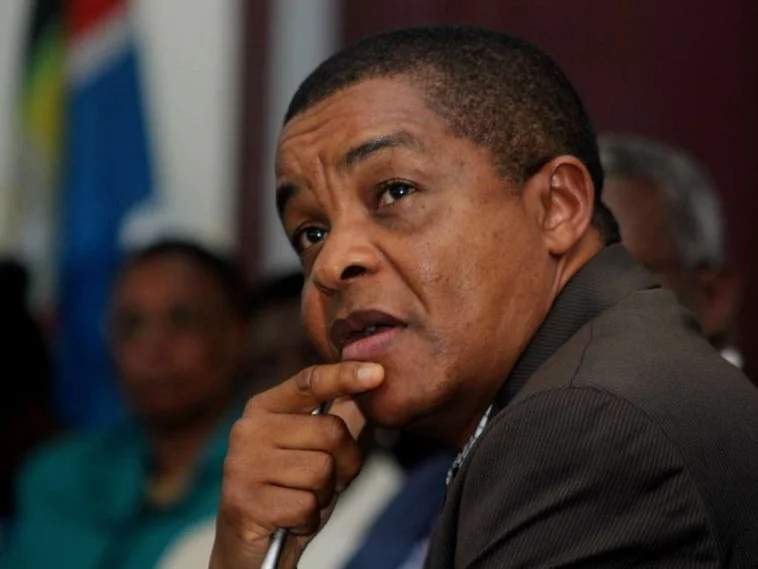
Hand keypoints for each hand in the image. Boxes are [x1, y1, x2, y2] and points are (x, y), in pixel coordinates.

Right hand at [209, 361, 384, 568]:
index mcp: (264, 408)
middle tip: (323, 481)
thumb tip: (373, 382)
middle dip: (344, 463)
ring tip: (301, 498)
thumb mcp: (316, 451)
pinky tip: (289, 519)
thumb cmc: (288, 492)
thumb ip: (340, 417)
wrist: (250, 550)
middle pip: (331, 431)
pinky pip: (307, 505)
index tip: (377, 373)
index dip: (345, 376)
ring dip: (323, 494)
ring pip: (322, 470)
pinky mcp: (244, 502)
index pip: (309, 383)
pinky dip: (308, 519)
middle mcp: (248, 429)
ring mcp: (242, 465)